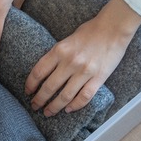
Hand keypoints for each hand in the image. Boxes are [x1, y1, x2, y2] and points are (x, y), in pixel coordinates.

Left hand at [25, 0, 140, 115]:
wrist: (113, 28)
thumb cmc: (90, 31)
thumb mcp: (67, 39)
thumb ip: (57, 54)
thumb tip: (45, 72)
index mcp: (60, 50)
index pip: (39, 72)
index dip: (31, 84)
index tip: (28, 91)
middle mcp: (70, 62)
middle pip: (49, 87)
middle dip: (39, 99)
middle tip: (35, 105)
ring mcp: (84, 71)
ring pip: (65, 96)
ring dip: (54, 106)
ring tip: (48, 112)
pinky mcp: (98, 78)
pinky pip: (84, 97)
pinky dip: (75, 105)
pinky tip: (68, 109)